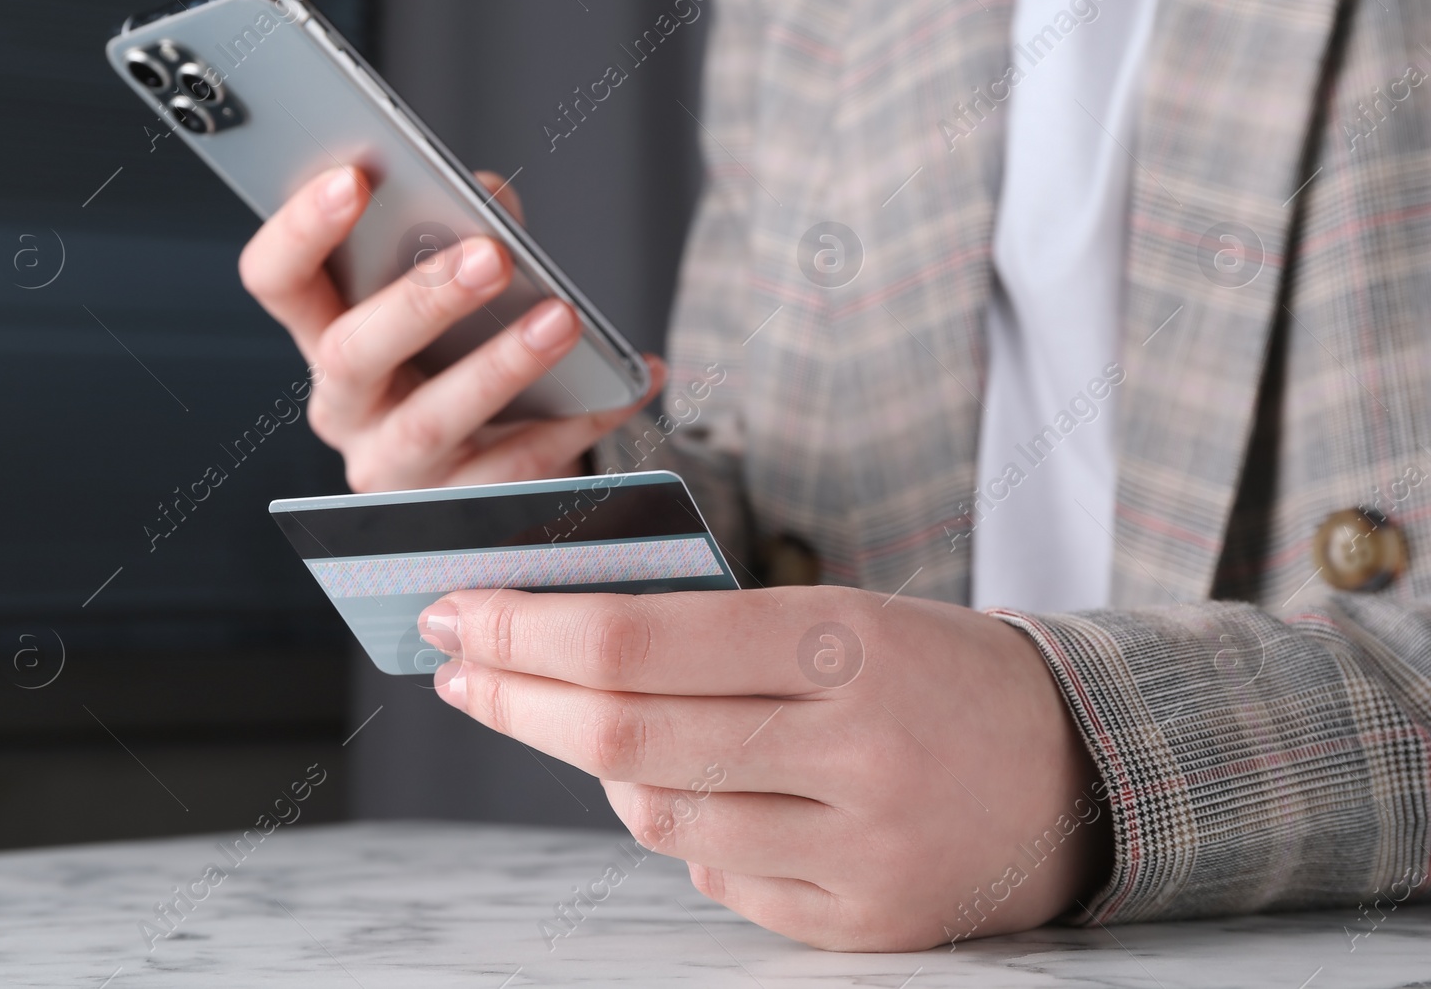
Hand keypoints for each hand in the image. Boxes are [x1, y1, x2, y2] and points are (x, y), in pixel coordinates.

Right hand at [239, 167, 664, 491]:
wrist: (496, 463)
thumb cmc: (465, 354)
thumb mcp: (457, 294)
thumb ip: (466, 233)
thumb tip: (490, 197)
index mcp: (324, 335)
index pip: (278, 280)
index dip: (302, 230)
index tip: (354, 176)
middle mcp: (344, 409)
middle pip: (352, 354)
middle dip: (422, 301)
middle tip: (492, 256)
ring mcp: (394, 470)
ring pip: (432, 422)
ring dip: (501, 366)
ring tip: (565, 318)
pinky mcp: (457, 515)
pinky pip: (517, 468)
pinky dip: (580, 421)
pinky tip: (632, 381)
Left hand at [417, 585, 1111, 950]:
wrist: (1081, 771)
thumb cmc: (937, 671)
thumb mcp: (845, 615)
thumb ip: (715, 637)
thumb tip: (561, 653)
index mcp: (849, 641)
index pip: (642, 638)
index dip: (530, 628)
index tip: (460, 611)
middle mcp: (855, 750)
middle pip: (627, 734)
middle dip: (516, 698)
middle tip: (459, 667)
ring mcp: (859, 852)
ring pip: (661, 817)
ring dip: (600, 769)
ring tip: (587, 726)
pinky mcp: (862, 928)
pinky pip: (719, 881)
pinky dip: (688, 831)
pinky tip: (707, 793)